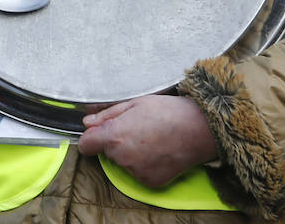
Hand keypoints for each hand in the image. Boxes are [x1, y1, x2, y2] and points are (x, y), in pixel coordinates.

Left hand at [77, 94, 217, 186]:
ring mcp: (136, 172)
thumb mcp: (134, 103)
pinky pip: (139, 173)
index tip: (99, 133)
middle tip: (138, 128)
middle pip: (108, 152)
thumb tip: (87, 122)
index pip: (86, 145)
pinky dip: (145, 164)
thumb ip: (107, 114)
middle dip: (117, 141)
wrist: (199, 129)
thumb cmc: (167, 111)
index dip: (91, 137)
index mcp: (115, 136)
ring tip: (152, 138)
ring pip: (124, 162)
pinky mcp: (150, 182)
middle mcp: (123, 157)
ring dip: (132, 153)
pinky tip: (159, 151)